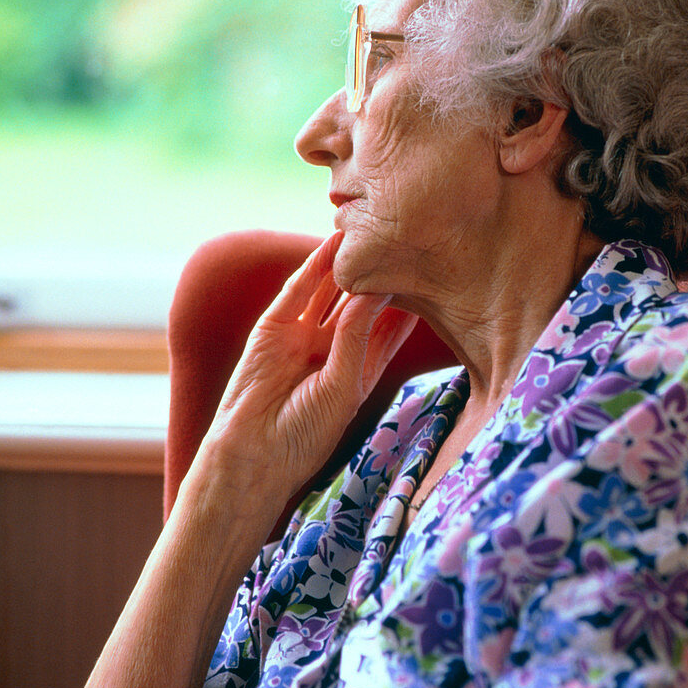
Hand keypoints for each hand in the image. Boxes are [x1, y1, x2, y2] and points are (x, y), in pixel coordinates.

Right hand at [200, 230, 416, 501]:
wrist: (255, 453)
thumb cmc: (305, 434)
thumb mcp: (344, 384)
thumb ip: (357, 336)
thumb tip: (377, 291)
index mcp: (357, 370)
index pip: (389, 329)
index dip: (409, 304)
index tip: (433, 276)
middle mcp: (332, 349)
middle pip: (362, 305)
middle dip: (381, 278)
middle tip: (407, 244)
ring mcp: (302, 337)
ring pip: (330, 292)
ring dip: (348, 265)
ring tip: (372, 233)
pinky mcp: (273, 328)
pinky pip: (298, 292)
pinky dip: (314, 268)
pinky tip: (332, 246)